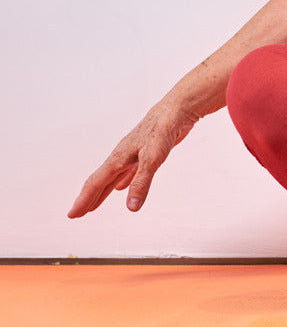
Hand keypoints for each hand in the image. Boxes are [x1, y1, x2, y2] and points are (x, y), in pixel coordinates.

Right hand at [67, 102, 198, 217]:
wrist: (176, 110)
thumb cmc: (162, 131)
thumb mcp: (152, 159)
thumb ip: (141, 183)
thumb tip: (131, 208)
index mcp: (118, 158)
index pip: (96, 183)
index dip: (84, 200)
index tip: (71, 215)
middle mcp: (121, 157)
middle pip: (100, 182)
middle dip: (88, 199)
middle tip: (76, 214)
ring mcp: (132, 154)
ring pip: (112, 178)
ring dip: (103, 192)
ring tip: (94, 205)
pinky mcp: (145, 152)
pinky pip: (128, 172)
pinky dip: (122, 182)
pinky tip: (121, 188)